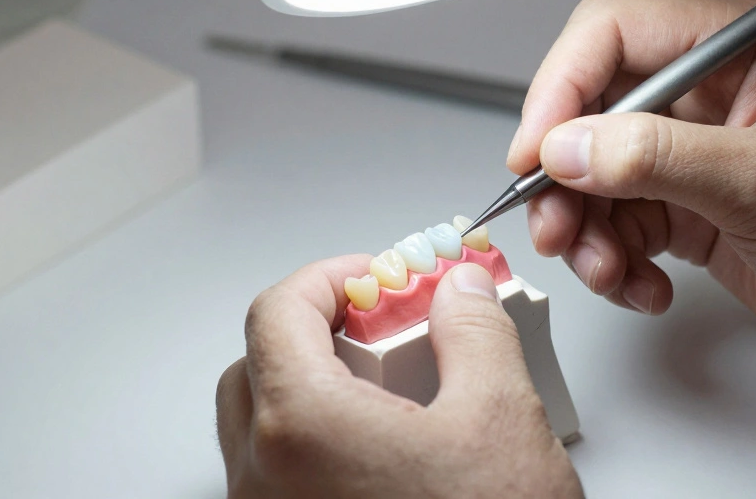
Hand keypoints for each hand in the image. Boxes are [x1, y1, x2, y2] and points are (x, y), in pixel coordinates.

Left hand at [218, 256, 581, 498]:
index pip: (277, 311)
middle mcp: (262, 478)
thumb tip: (460, 289)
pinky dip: (312, 442)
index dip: (329, 277)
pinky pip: (275, 475)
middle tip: (379, 324)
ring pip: (259, 425)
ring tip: (387, 390)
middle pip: (255, 364)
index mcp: (300, 427)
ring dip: (309, 387)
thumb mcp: (500, 418)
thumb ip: (475, 331)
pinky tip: (382, 452)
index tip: (374, 276)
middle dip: (314, 329)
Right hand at [508, 0, 755, 386]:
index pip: (612, 34)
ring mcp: (699, 151)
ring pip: (598, 174)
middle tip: (554, 225)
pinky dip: (618, 259)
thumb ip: (655, 157)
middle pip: (592, 110)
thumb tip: (563, 147)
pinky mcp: (696, 207)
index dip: (559, 89)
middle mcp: (710, 90)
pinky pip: (623, 222)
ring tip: (606, 269)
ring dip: (587, 228)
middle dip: (564, 175)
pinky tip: (646, 286)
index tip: (535, 152)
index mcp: (736, 45)